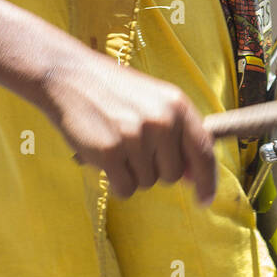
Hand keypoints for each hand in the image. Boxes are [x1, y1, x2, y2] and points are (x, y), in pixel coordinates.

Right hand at [42, 48, 216, 205]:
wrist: (69, 76)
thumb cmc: (113, 91)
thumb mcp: (154, 100)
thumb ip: (177, 133)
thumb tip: (193, 178)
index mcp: (177, 104)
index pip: (204, 151)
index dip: (207, 180)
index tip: (204, 199)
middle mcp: (162, 121)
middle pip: (173, 174)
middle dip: (154, 168)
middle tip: (132, 143)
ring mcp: (136, 137)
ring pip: (147, 183)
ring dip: (131, 172)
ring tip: (115, 141)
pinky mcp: (110, 153)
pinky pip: (125, 189)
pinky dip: (115, 181)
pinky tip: (104, 156)